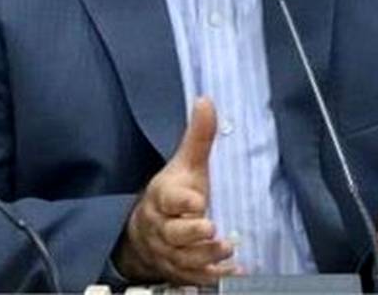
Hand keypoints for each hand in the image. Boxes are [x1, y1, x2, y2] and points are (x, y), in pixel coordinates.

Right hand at [113, 98, 238, 284]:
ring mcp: (170, 251)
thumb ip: (198, 137)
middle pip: (173, 232)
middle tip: (211, 228)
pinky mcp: (179, 270)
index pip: (169, 199)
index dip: (181, 201)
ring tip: (228, 249)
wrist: (144, 233)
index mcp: (164, 197)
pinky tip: (234, 272)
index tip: (197, 200)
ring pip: (184, 258)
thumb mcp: (186, 165)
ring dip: (205, 256)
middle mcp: (163, 226)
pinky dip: (213, 276)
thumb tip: (206, 100)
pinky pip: (194, 278)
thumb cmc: (173, 195)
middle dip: (191, 232)